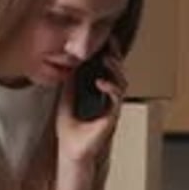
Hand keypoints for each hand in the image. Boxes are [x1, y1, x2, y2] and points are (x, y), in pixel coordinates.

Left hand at [56, 39, 126, 164]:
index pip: (107, 69)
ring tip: (107, 59)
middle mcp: (108, 98)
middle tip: (110, 43)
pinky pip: (117, 98)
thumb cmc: (69, 128)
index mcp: (99, 93)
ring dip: (115, 69)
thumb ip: (71, 83)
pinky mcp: (112, 116)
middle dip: (115, 56)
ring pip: (121, 82)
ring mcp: (112, 107)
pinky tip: (101, 82)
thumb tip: (70, 64)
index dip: (108, 54)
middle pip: (118, 72)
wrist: (70, 149)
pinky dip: (110, 88)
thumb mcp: (66, 99)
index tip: (105, 40)